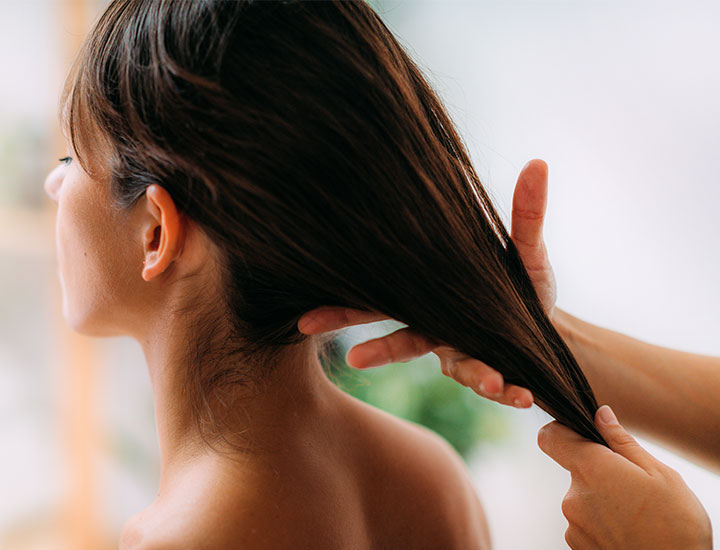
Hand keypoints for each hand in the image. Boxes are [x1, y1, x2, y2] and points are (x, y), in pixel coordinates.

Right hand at [297, 159, 554, 408]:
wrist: (544, 322)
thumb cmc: (518, 282)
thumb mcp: (523, 247)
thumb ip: (525, 214)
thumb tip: (538, 163)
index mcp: (431, 295)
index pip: (381, 299)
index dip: (343, 308)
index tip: (306, 319)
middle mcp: (437, 327)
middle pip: (397, 341)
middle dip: (373, 349)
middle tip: (351, 356)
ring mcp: (462, 351)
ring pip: (456, 366)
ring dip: (471, 374)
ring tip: (492, 382)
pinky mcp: (489, 369)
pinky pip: (496, 381)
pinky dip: (508, 387)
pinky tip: (523, 394)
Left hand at [538, 405, 712, 549]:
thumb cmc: (676, 525)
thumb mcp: (660, 474)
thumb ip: (622, 442)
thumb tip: (601, 414)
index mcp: (592, 469)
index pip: (551, 437)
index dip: (562, 431)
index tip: (582, 435)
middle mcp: (574, 495)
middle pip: (575, 469)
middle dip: (599, 472)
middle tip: (634, 486)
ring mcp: (574, 523)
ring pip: (583, 497)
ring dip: (603, 500)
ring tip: (636, 514)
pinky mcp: (577, 545)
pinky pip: (585, 522)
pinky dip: (602, 523)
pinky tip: (628, 531)